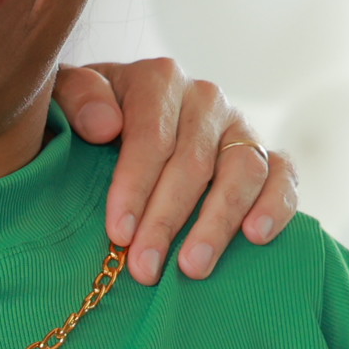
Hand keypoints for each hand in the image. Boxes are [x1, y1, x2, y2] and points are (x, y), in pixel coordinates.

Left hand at [52, 57, 299, 283]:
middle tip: (144, 268)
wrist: (123, 122)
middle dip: (166, 219)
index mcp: (158, 80)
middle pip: (193, 161)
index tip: (118, 232)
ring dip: (217, 222)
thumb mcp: (66, 99)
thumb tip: (105, 125)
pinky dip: (275, 205)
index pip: (151, 134)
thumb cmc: (89, 120)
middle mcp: (206, 98)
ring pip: (242, 170)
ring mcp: (240, 127)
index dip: (135, 185)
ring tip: (193, 267)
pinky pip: (283, 176)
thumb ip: (77, 99)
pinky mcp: (267, 155)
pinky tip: (255, 238)